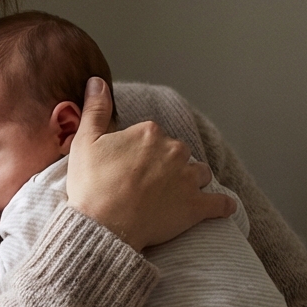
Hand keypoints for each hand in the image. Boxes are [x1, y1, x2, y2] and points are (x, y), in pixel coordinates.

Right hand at [65, 78, 236, 250]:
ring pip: (199, 174)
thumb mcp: (84, 141)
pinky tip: (221, 207)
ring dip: (191, 182)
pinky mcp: (197, 206)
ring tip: (172, 197)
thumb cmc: (90, 185)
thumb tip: (97, 81)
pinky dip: (222, 205)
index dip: (138, 152)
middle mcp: (175, 150)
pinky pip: (220, 203)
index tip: (126, 167)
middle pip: (177, 154)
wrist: (102, 226)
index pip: (152, 136)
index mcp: (149, 132)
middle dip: (166, 166)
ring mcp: (189, 179)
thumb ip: (95, 109)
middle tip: (145, 185)